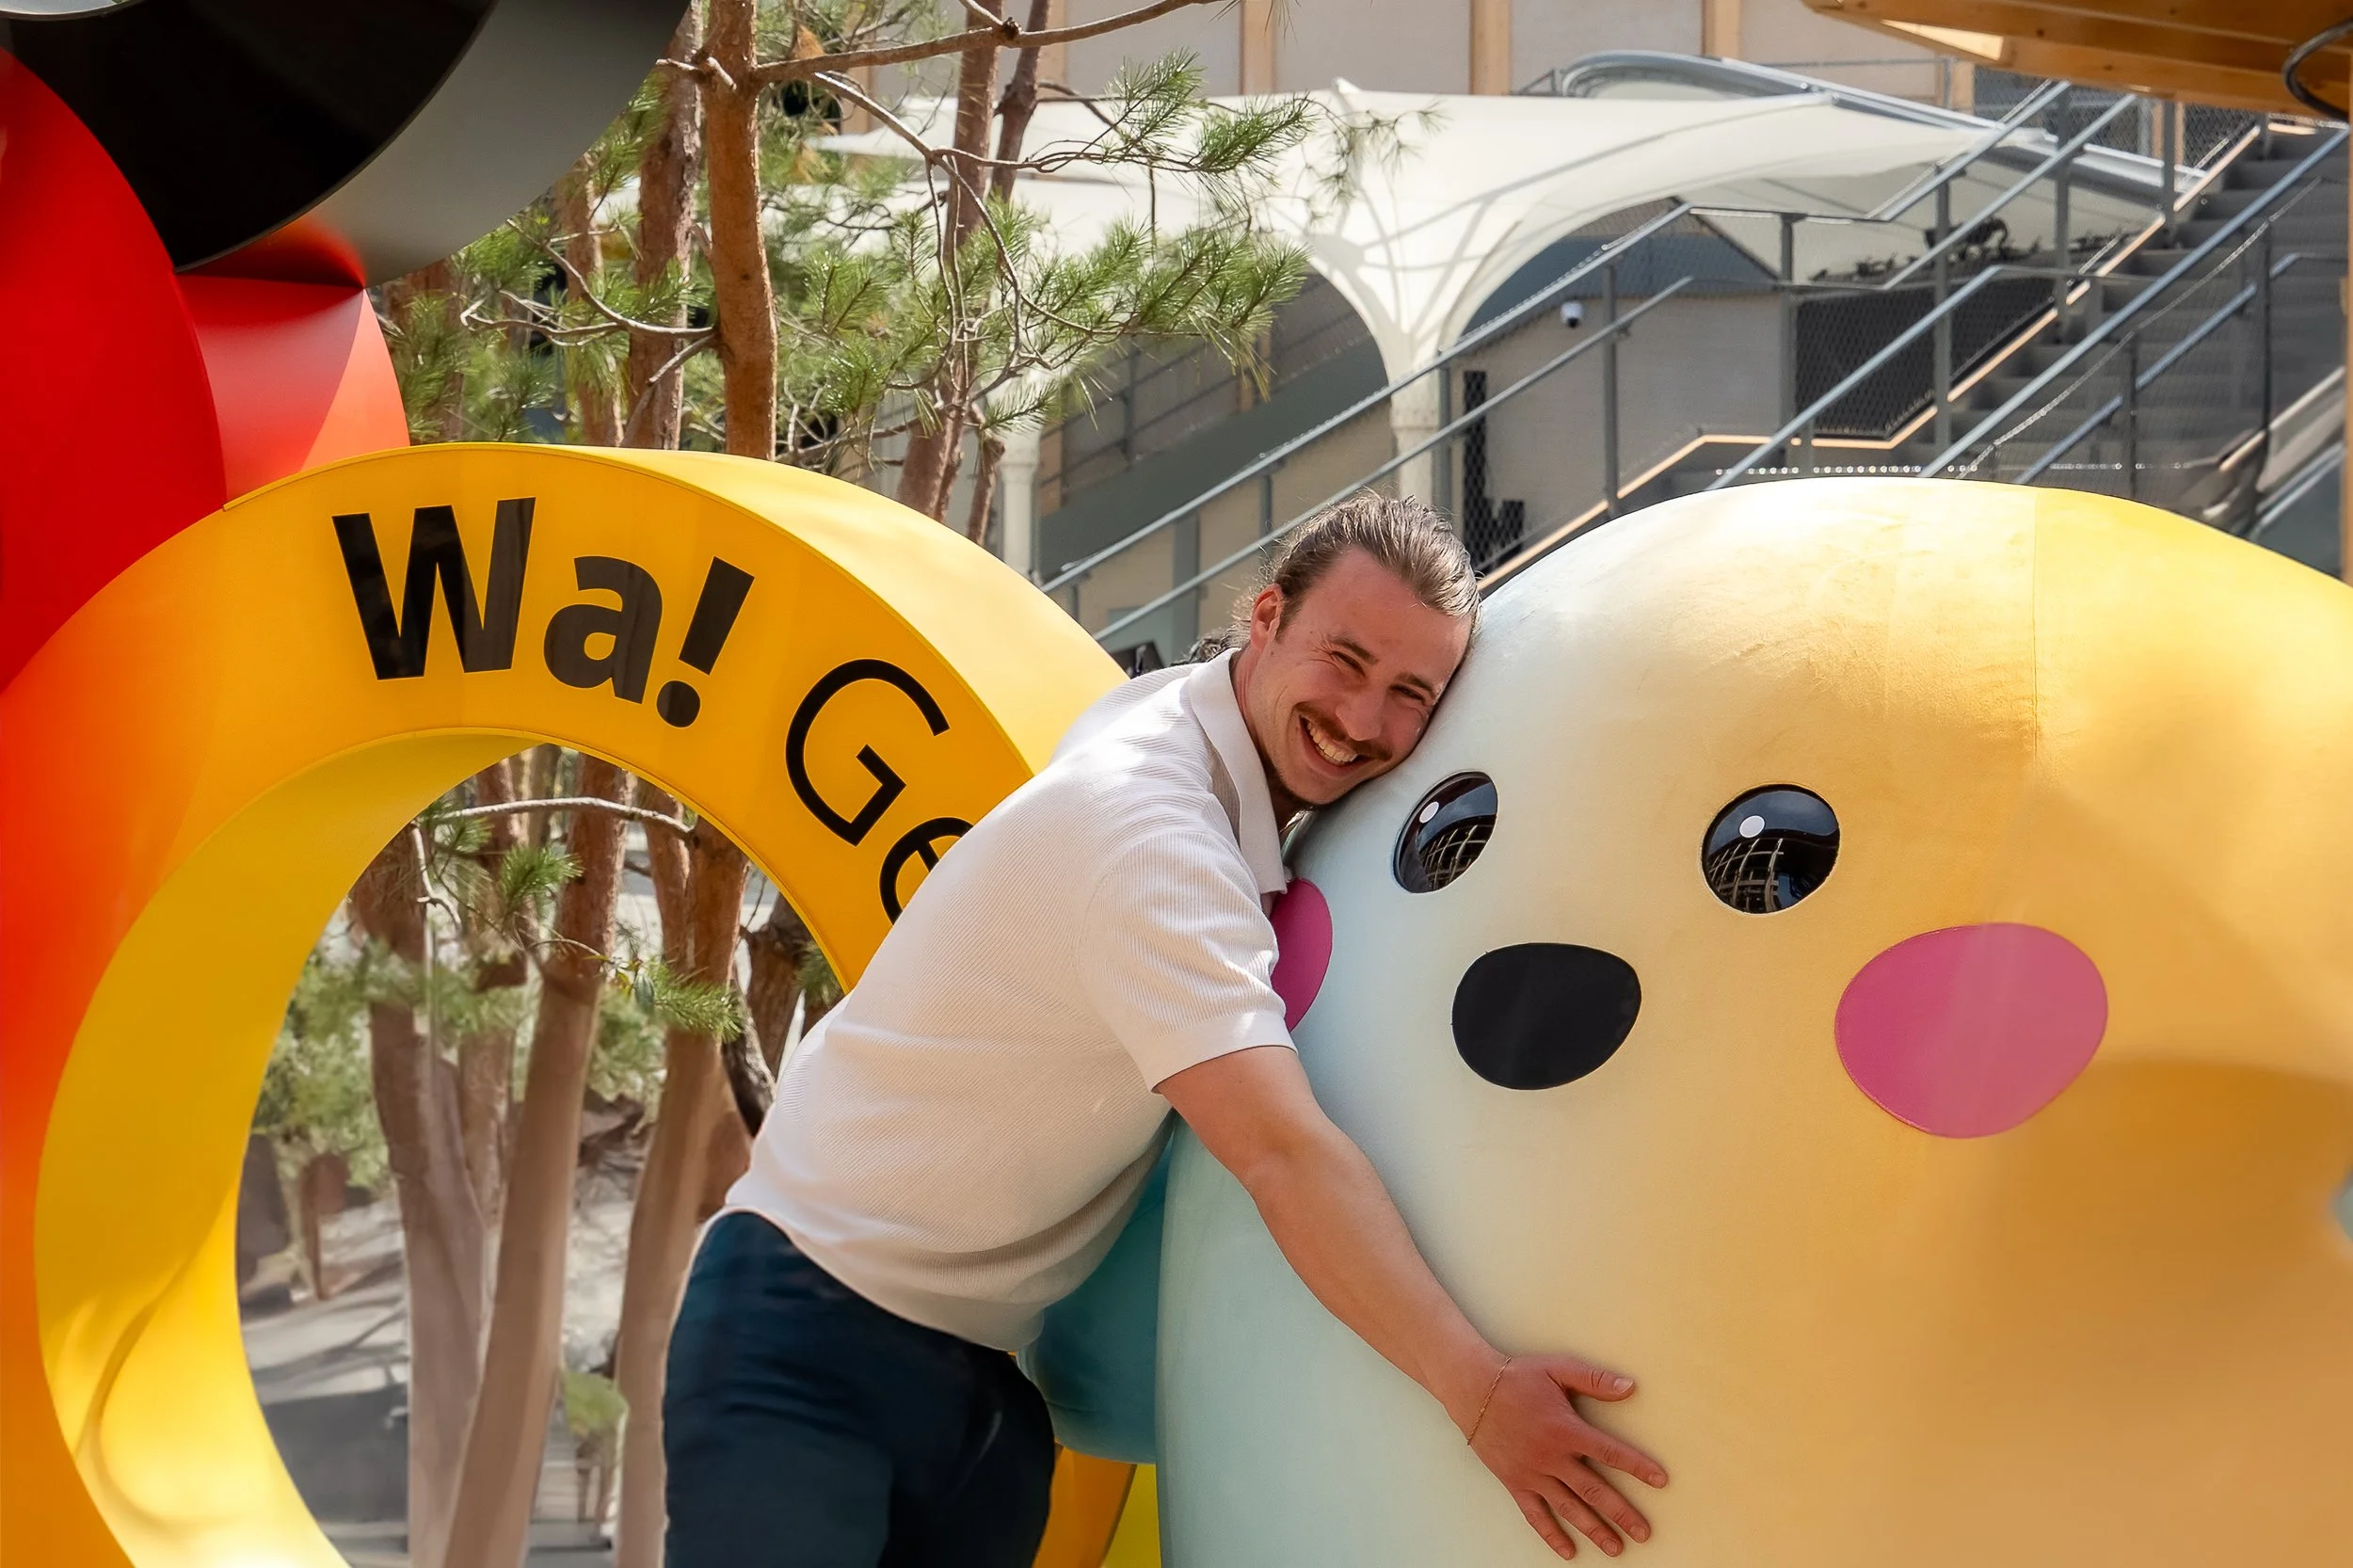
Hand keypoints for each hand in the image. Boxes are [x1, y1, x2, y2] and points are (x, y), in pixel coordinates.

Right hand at [1460, 1353, 1667, 1559]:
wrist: (1473, 1390)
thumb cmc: (1518, 1378)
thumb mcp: (1557, 1369)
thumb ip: (1594, 1380)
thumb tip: (1630, 1388)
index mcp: (1566, 1429)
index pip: (1610, 1452)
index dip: (1637, 1467)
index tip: (1660, 1481)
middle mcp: (1551, 1457)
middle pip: (1594, 1490)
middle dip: (1621, 1513)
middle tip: (1644, 1532)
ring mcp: (1532, 1473)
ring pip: (1569, 1508)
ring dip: (1594, 1529)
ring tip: (1616, 1548)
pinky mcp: (1515, 1483)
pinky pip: (1535, 1515)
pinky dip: (1551, 1535)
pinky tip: (1568, 1551)